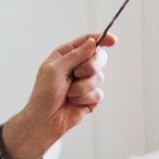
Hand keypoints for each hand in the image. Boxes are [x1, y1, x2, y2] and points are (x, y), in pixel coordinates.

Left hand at [2, 33, 116, 158]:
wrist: (46, 118)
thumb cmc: (45, 93)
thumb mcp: (56, 68)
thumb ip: (75, 55)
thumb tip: (92, 43)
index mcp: (67, 55)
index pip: (88, 43)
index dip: (101, 39)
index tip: (113, 40)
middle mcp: (78, 67)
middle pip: (98, 58)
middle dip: (90, 66)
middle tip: (78, 74)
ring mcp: (86, 82)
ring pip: (98, 78)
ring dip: (83, 87)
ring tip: (69, 94)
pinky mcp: (91, 98)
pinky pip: (98, 94)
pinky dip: (85, 99)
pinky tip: (74, 102)